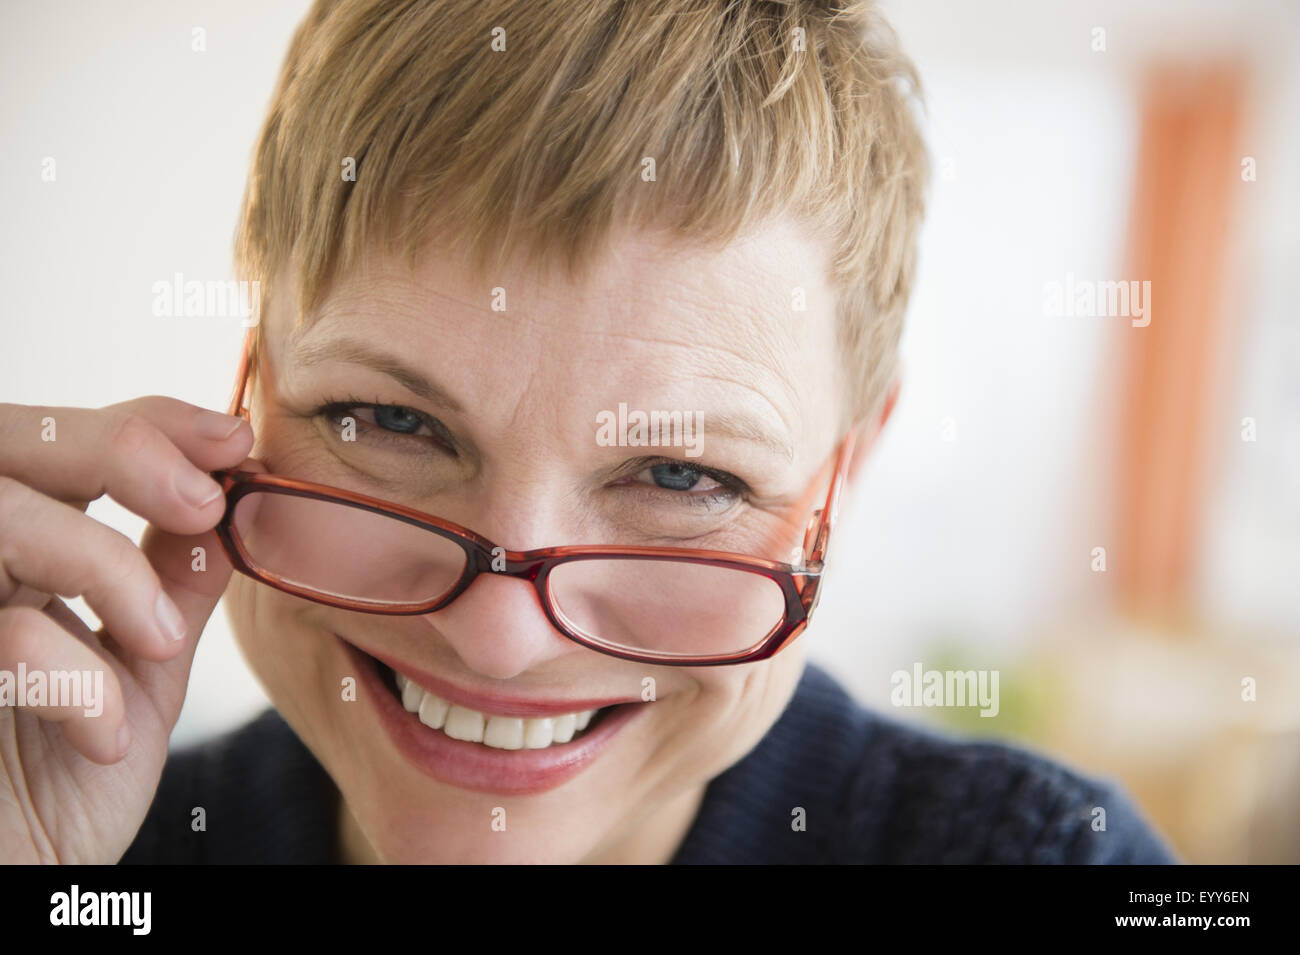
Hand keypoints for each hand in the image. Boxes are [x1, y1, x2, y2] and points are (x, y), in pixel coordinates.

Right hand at [0, 396, 252, 862]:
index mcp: (19, 548)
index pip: (67, 435)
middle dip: (118, 450)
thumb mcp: (142, 671)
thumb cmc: (64, 782)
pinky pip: (0, 631)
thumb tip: (234, 499)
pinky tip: (105, 734)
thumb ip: (173, 583)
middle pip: (10, 438)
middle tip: (202, 502)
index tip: (234, 440)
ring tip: (159, 641)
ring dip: (103, 565)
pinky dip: (70, 678)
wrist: (20, 884)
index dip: (149, 419)